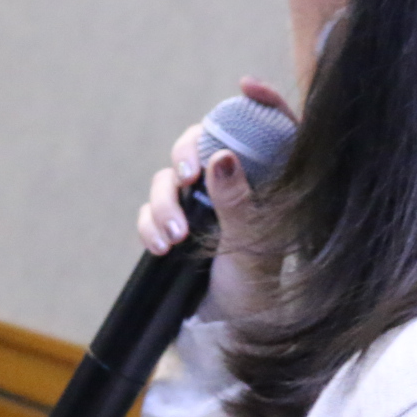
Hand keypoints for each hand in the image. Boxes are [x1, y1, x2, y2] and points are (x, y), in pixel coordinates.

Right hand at [135, 78, 290, 324]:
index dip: (260, 102)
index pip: (267, 130)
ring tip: (174, 237)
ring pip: (169, 179)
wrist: (232, 330)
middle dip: (186, 156)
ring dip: (163, 203)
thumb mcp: (254, 243)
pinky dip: (149, 223)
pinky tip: (159, 245)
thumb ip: (238, 200)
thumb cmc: (257, 287)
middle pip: (202, 143)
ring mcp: (201, 205)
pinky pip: (150, 210)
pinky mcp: (175, 225)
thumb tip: (219, 157)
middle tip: (188, 179)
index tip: (245, 87)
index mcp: (265, 183)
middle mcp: (233, 186)